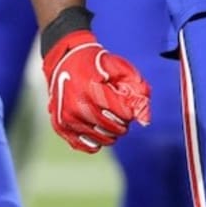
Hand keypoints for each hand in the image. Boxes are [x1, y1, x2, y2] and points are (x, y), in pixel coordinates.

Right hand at [41, 28, 150, 153]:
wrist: (64, 60)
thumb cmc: (95, 63)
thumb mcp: (119, 68)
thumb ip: (138, 90)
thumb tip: (145, 121)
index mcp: (90, 88)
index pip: (122, 113)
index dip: (129, 109)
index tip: (124, 101)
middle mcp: (76, 106)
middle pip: (113, 128)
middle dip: (122, 122)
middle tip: (118, 110)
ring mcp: (66, 118)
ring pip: (102, 139)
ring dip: (112, 132)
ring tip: (108, 116)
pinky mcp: (60, 127)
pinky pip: (86, 146)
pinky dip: (96, 140)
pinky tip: (97, 127)